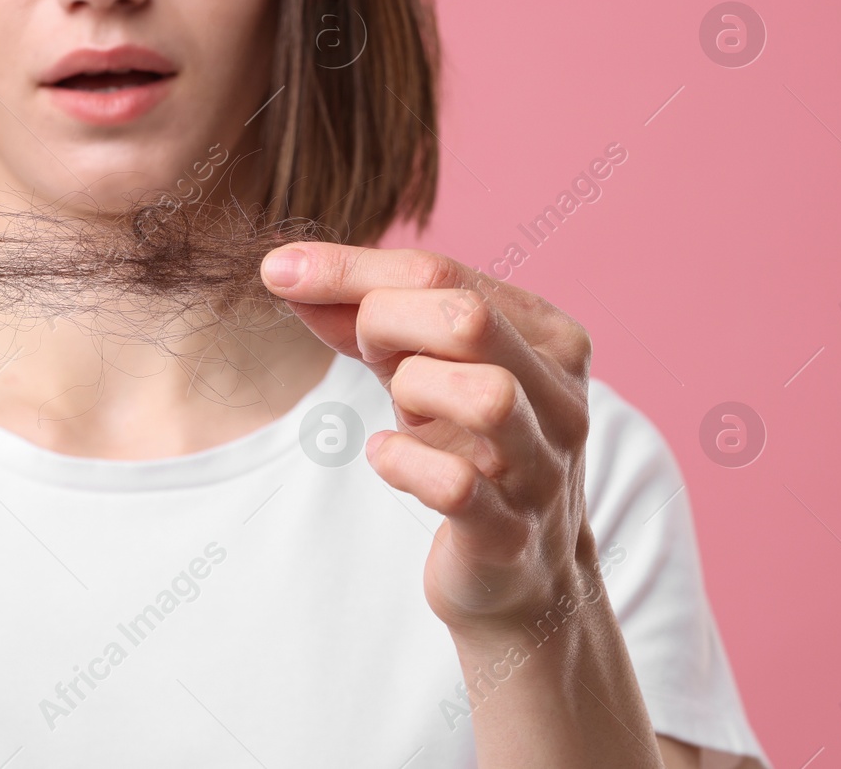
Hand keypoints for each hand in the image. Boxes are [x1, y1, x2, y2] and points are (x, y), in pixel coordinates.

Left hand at [261, 243, 596, 639]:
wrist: (516, 572)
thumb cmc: (464, 449)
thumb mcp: (417, 368)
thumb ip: (359, 317)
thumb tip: (286, 270)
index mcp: (547, 336)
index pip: (443, 273)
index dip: (350, 269)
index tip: (281, 272)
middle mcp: (559, 395)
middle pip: (466, 318)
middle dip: (386, 324)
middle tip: (369, 354)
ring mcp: (542, 467)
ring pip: (483, 396)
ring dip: (413, 391)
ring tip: (401, 410)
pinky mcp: (510, 532)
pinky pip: (455, 484)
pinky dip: (404, 462)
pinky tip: (387, 457)